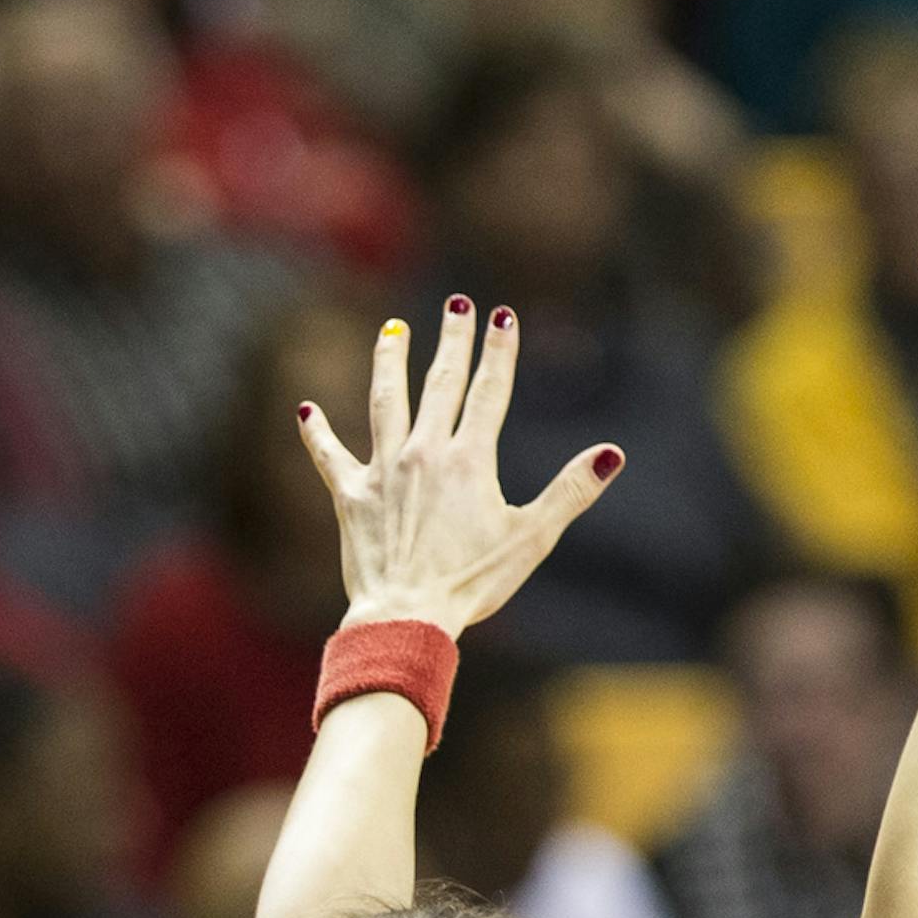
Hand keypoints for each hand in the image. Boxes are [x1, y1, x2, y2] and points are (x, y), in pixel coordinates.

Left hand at [297, 301, 623, 636]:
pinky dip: (317, 432)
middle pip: (440, 383)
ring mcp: (382, 470)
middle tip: (458, 302)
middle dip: (452, 340)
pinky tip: (306, 409)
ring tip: (393, 330)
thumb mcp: (531, 538)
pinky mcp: (350, 495)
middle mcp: (423, 452)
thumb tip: (611, 454)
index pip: (488, 392)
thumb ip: (570, 491)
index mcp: (469, 460)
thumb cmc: (472, 583)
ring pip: (386, 401)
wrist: (405, 615)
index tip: (503, 316)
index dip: (498, 351)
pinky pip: (330, 455)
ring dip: (391, 362)